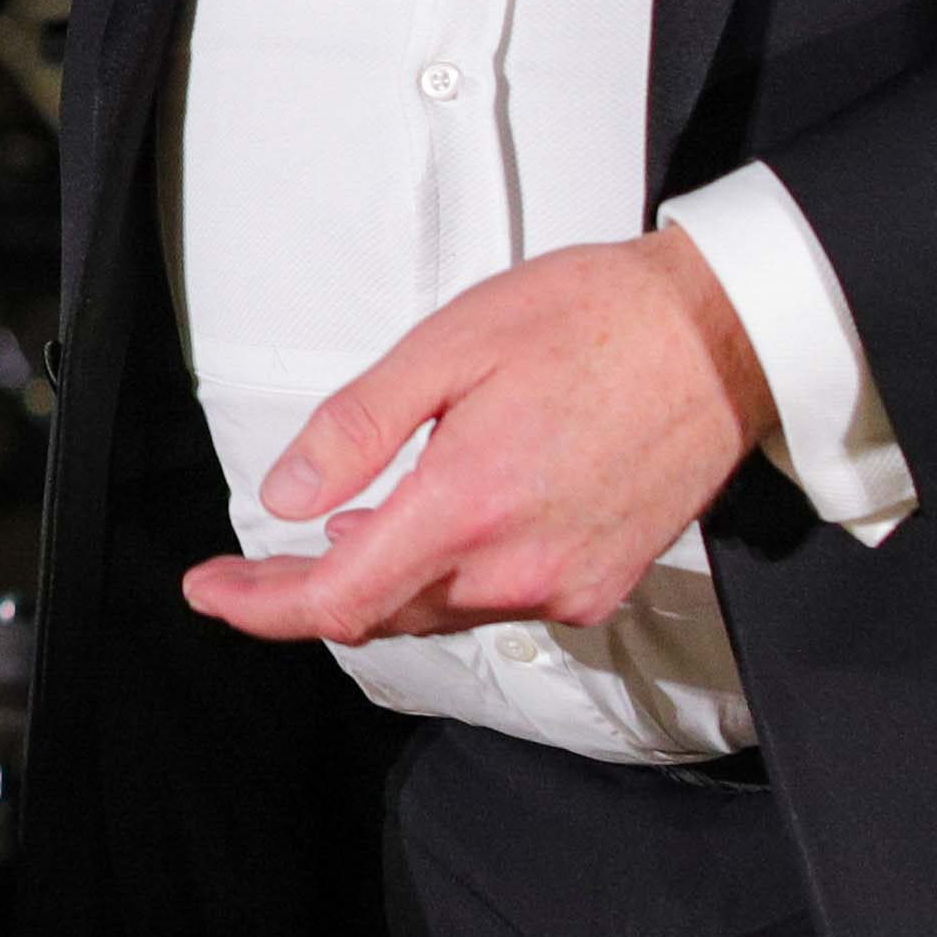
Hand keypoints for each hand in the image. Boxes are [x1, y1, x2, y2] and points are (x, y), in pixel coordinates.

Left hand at [178, 230, 772, 649]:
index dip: (260, 607)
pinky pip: (496, 600)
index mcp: (469, 506)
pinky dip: (444, 579)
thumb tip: (286, 498)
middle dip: (302, 598)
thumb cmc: (594, 320)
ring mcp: (566, 584)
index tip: (209, 590)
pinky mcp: (601, 584)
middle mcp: (518, 568)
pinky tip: (426, 532)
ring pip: (438, 612)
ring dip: (375, 587)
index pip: (338, 601)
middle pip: (381, 615)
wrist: (727, 338)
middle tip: (244, 573)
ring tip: (330, 543)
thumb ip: (358, 429)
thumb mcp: (449, 346)